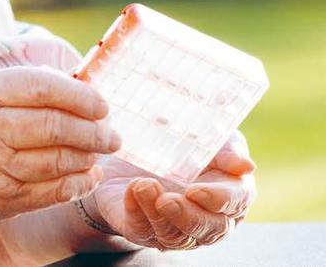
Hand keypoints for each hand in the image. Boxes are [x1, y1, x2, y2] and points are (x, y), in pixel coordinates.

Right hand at [0, 65, 121, 234]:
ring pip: (58, 161)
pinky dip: (77, 184)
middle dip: (94, 130)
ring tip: (100, 150)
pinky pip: (51, 192)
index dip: (80, 95)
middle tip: (112, 132)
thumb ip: (15, 88)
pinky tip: (87, 176)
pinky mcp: (1, 200)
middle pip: (55, 126)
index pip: (42, 87)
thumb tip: (72, 86)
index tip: (101, 103)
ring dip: (89, 156)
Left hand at [84, 130, 255, 250]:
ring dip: (158, 215)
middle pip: (209, 229)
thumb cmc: (179, 143)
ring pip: (175, 236)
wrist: (129, 149)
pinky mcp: (142, 230)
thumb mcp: (205, 137)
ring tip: (142, 187)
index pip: (236, 203)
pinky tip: (132, 192)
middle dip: (188, 216)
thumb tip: (246, 166)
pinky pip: (142, 230)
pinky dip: (136, 212)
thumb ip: (226, 149)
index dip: (219, 199)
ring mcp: (174, 228)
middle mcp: (207, 218)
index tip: (195, 190)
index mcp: (228, 194)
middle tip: (167, 200)